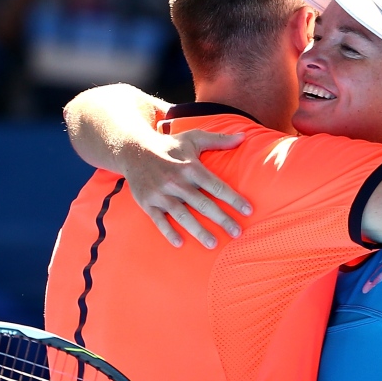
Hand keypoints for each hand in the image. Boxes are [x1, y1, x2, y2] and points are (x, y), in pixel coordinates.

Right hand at [120, 129, 251, 247]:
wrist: (133, 150)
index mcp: (190, 167)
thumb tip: (244, 136)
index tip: (249, 211)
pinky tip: (180, 243)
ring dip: (198, 231)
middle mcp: (177, 182)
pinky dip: (168, 232)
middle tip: (237, 233)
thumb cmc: (169, 145)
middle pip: (203, 204)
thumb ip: (219, 140)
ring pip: (183, 215)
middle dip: (222, 219)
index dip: (233, 198)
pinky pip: (159, 220)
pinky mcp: (148, 202)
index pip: (216, 185)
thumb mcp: (193, 139)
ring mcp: (161, 194)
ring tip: (213, 244)